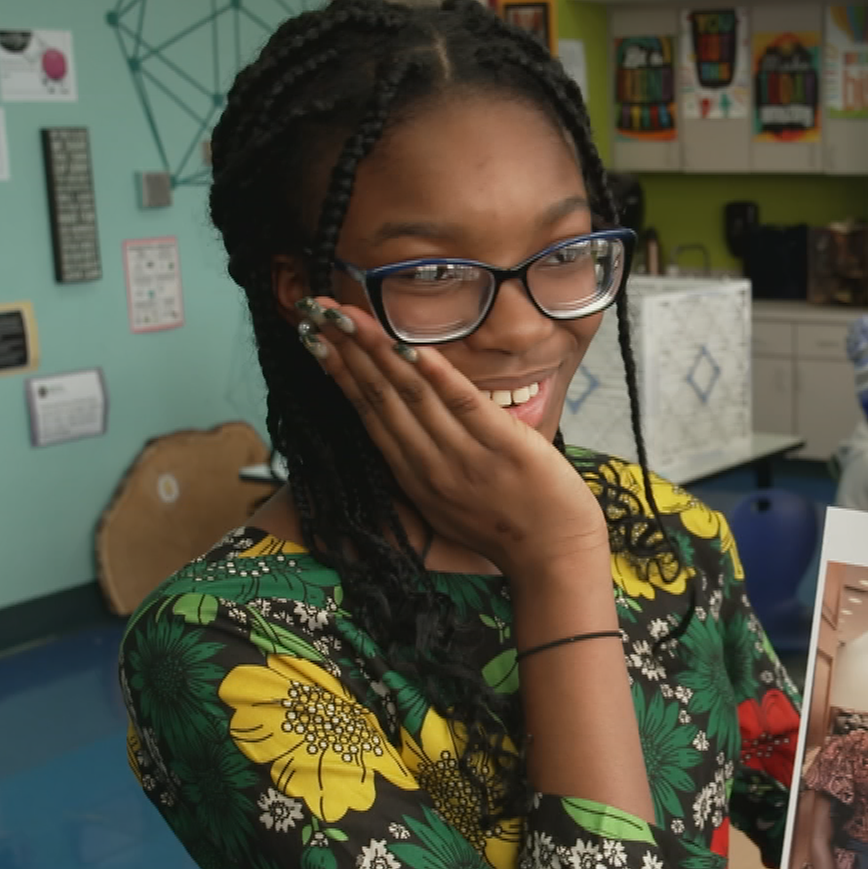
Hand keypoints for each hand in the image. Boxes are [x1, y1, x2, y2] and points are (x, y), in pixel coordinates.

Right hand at [296, 297, 607, 580]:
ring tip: (349, 316)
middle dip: (346, 349)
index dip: (338, 372)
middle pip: (379, 397)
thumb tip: (405, 422)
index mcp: (413, 476)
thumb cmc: (506, 529)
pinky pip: (464, 404)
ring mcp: (465, 456)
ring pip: (411, 395)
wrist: (554, 559)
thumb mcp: (448, 503)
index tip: (313, 337)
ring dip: (377, 351)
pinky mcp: (504, 447)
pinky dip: (436, 374)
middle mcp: (430, 466)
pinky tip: (409, 346)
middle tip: (315, 309)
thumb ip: (424, 464)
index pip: (367, 413)